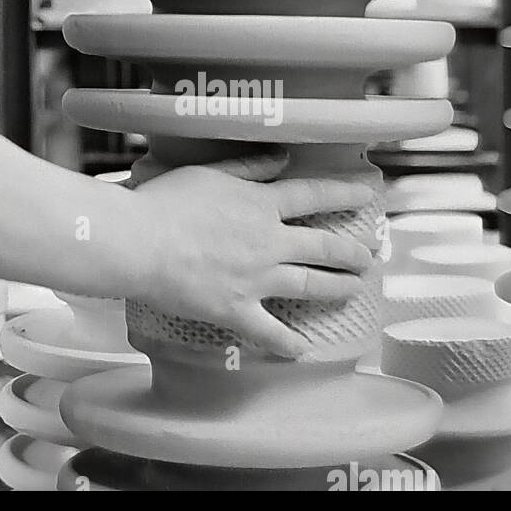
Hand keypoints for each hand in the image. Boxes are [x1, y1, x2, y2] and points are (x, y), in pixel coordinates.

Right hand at [126, 150, 375, 357]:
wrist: (141, 242)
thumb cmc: (167, 201)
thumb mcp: (209, 172)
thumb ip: (249, 167)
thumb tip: (283, 159)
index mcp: (261, 204)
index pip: (312, 196)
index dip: (343, 195)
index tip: (366, 197)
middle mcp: (269, 243)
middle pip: (322, 247)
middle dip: (351, 252)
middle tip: (369, 256)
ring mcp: (257, 280)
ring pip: (309, 285)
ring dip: (336, 288)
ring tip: (355, 290)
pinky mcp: (237, 310)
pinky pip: (270, 332)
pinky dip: (288, 343)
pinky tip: (304, 350)